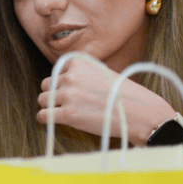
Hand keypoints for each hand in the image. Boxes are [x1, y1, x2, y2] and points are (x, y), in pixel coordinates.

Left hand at [37, 57, 173, 143]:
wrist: (140, 114)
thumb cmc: (124, 95)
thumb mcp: (102, 72)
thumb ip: (82, 72)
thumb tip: (63, 78)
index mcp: (78, 63)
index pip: (57, 71)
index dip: (63, 82)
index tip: (73, 90)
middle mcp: (71, 76)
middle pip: (46, 85)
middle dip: (53, 94)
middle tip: (67, 103)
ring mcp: (68, 95)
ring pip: (42, 99)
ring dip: (49, 106)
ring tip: (62, 112)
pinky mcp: (68, 114)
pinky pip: (43, 115)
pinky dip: (45, 118)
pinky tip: (51, 120)